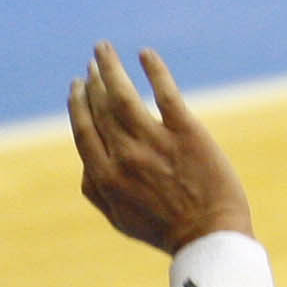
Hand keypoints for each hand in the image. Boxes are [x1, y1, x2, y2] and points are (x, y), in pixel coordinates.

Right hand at [68, 44, 253, 253]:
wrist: (210, 236)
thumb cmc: (165, 230)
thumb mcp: (119, 219)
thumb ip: (95, 190)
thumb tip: (85, 163)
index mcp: (105, 176)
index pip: (83, 130)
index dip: (77, 105)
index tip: (77, 86)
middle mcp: (124, 154)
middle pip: (100, 108)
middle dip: (93, 81)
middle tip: (93, 62)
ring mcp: (154, 141)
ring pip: (123, 94)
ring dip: (110, 67)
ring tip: (103, 50)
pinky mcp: (186, 131)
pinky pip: (165, 92)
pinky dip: (153, 70)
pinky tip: (145, 54)